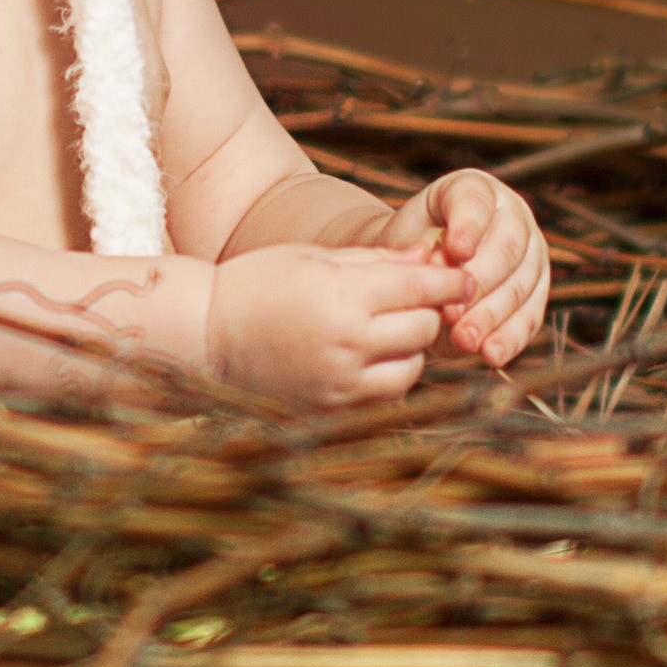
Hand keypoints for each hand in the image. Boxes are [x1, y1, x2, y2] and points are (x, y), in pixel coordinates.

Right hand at [204, 244, 473, 409]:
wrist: (204, 336)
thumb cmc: (258, 282)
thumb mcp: (316, 258)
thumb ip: (378, 260)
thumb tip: (433, 255)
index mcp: (342, 297)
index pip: (420, 288)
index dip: (448, 280)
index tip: (463, 276)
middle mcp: (346, 344)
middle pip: (423, 329)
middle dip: (427, 312)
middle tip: (418, 300)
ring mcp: (340, 384)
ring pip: (412, 368)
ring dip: (410, 348)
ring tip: (387, 330)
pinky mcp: (332, 410)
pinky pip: (385, 395)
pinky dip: (388, 375)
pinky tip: (369, 356)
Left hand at [376, 169, 550, 367]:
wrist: (413, 280)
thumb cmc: (403, 258)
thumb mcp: (400, 246)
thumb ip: (418, 256)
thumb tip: (441, 273)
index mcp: (474, 190)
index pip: (476, 201)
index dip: (469, 225)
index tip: (456, 250)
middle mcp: (512, 214)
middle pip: (506, 247)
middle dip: (480, 283)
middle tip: (453, 313)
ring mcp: (531, 251)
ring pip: (521, 283)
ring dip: (493, 315)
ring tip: (466, 340)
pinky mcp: (537, 288)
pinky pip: (531, 314)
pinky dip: (511, 337)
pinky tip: (491, 354)